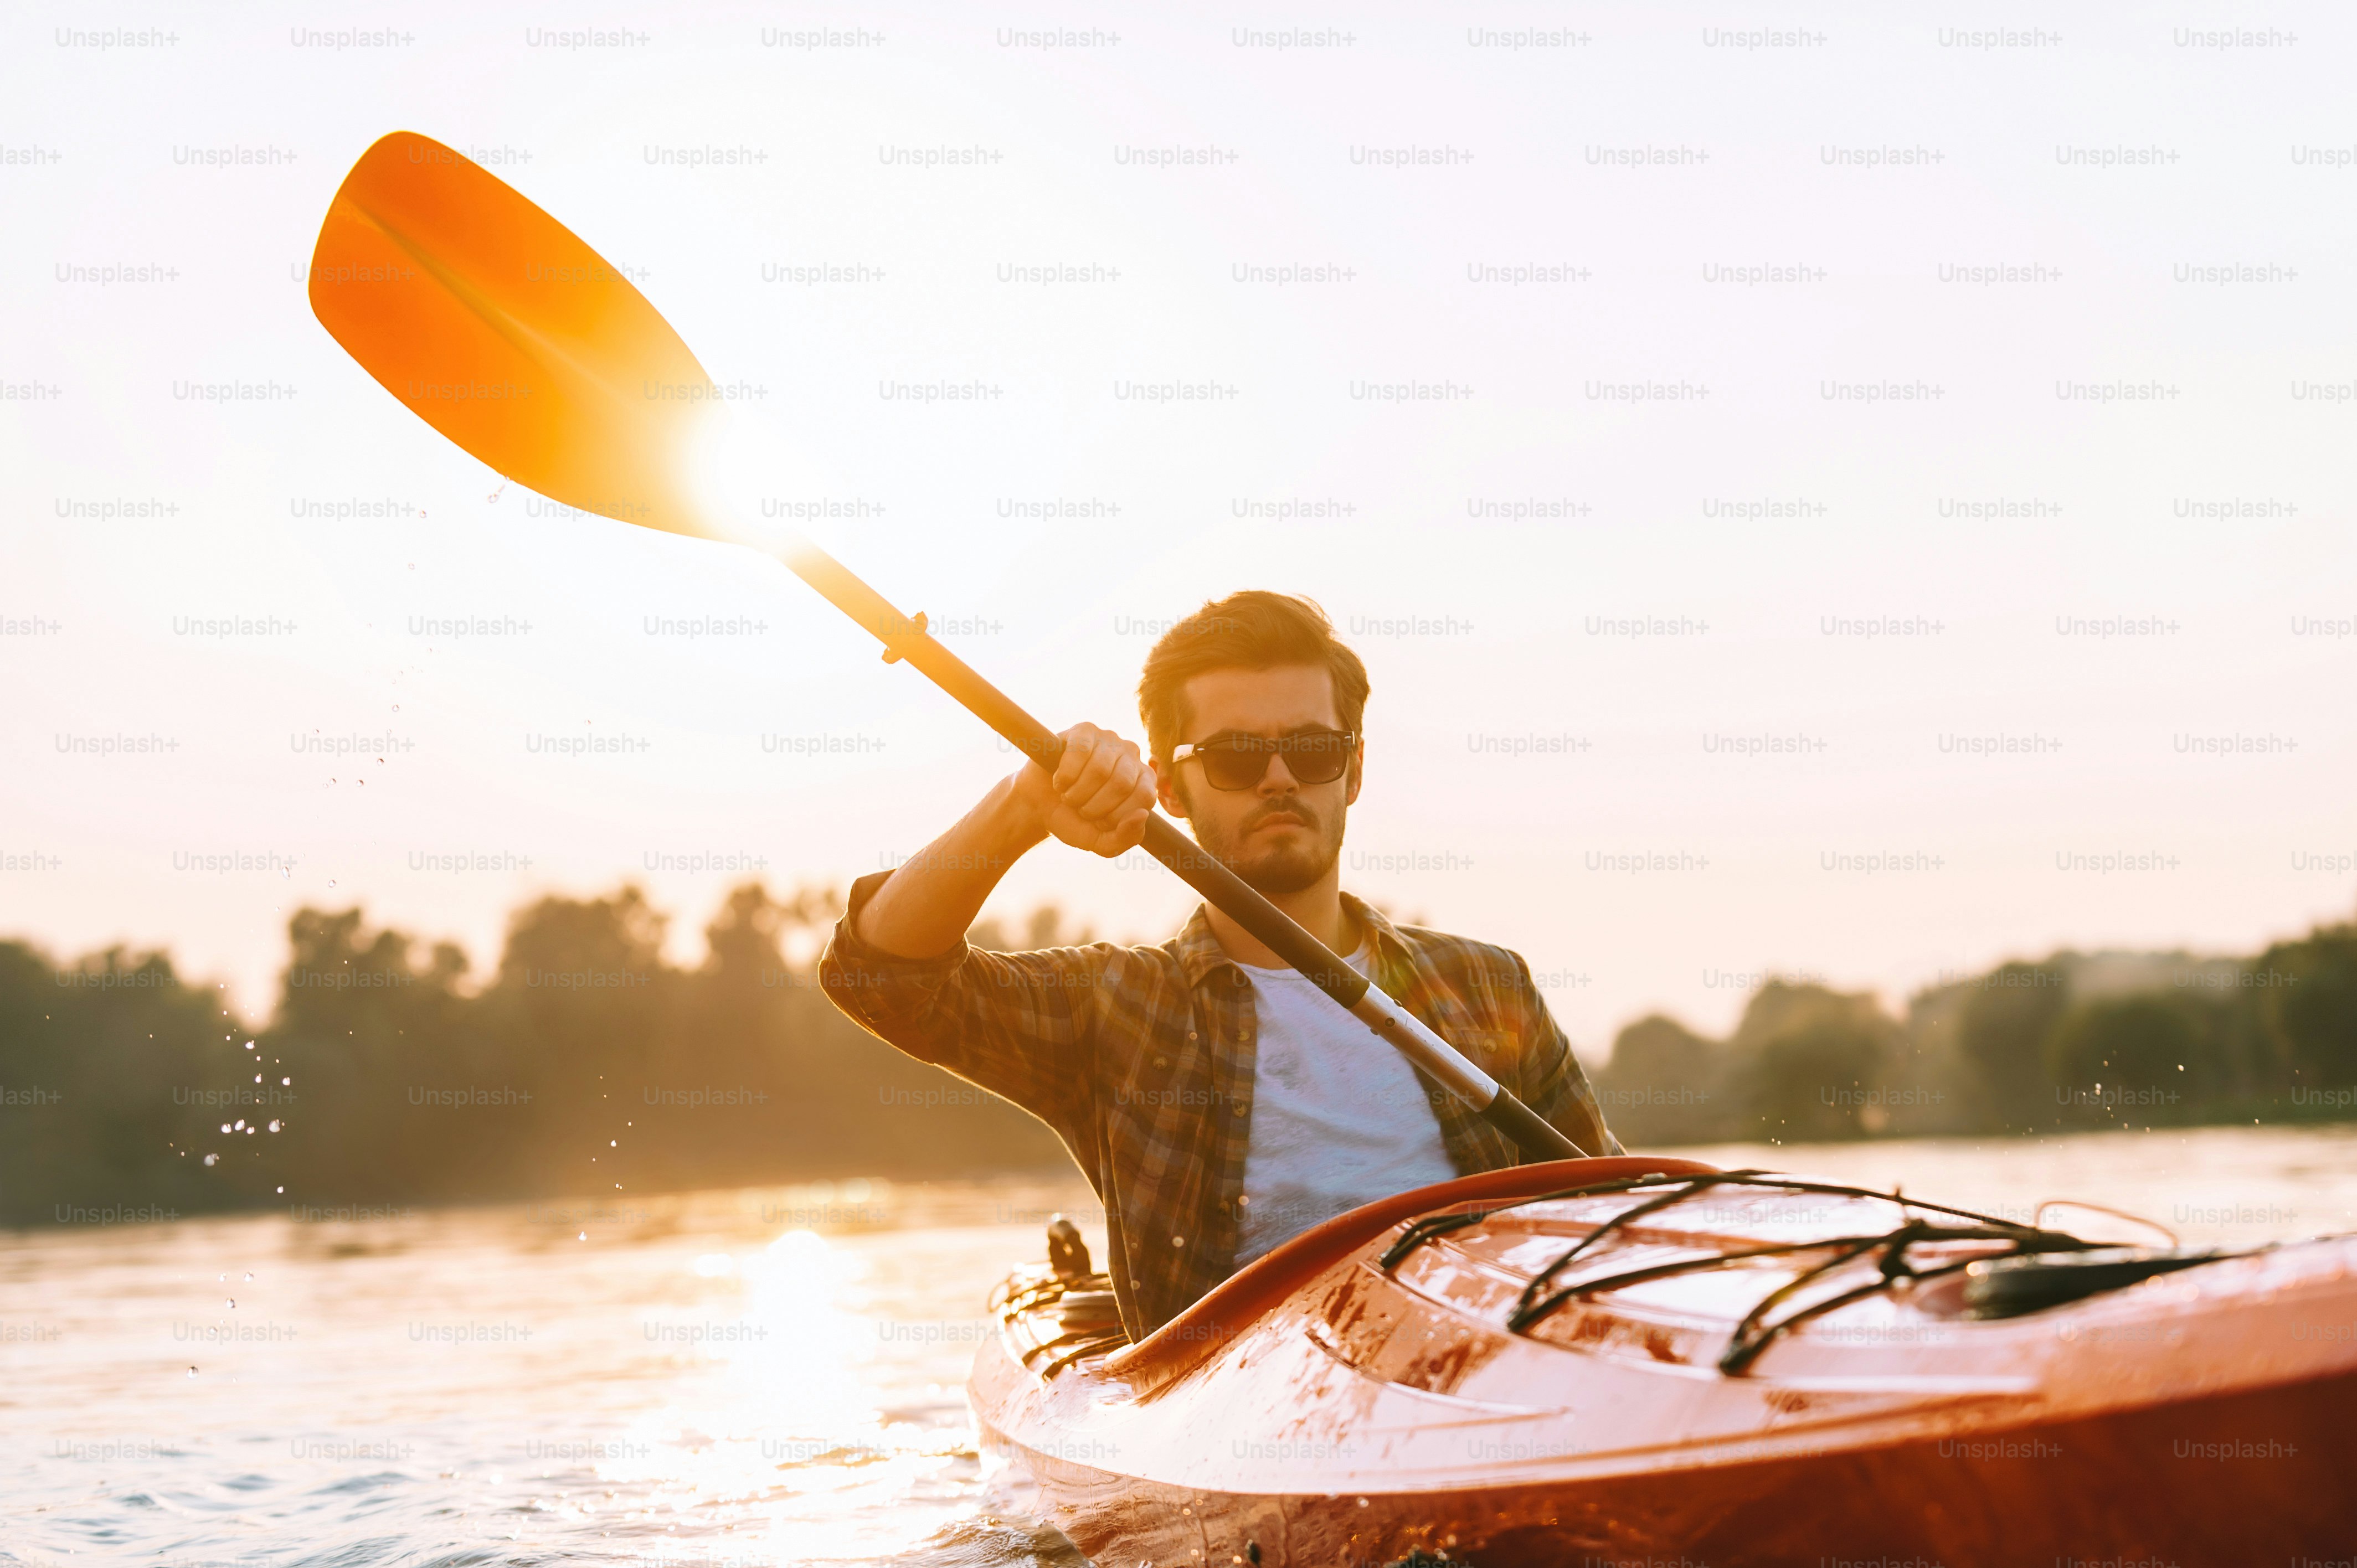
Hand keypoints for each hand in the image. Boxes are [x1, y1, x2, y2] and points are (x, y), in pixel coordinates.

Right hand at [1013, 723, 1155, 857]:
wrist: (1039, 807)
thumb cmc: (1075, 820)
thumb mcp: (1101, 841)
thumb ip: (1126, 838)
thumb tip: (1141, 815)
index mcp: (1144, 781)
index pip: (1144, 797)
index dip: (1116, 816)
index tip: (1098, 822)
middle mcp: (1132, 756)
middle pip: (1121, 783)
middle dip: (1094, 807)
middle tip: (1080, 809)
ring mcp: (1109, 740)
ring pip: (1099, 769)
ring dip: (1076, 793)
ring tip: (1068, 796)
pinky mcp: (1084, 731)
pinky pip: (1079, 752)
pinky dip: (1064, 775)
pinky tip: (1059, 781)